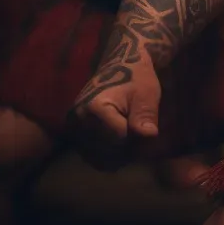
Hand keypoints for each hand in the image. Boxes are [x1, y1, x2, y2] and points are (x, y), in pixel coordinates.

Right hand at [70, 48, 160, 168]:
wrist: (119, 65)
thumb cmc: (136, 77)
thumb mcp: (147, 93)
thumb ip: (146, 115)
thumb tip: (149, 135)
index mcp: (95, 108)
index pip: (120, 137)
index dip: (136, 135)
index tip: (143, 122)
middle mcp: (78, 120)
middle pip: (108, 151)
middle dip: (128, 147)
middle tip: (139, 130)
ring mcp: (73, 129)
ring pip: (99, 159)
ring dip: (118, 155)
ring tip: (130, 134)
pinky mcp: (74, 134)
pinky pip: (92, 157)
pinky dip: (107, 155)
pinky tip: (120, 142)